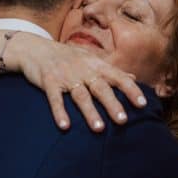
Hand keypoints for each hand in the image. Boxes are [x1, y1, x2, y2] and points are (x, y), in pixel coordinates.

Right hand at [6, 33, 146, 130]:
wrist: (35, 48)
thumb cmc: (67, 56)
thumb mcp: (90, 59)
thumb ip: (111, 70)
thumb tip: (133, 77)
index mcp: (96, 65)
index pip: (118, 77)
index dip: (131, 90)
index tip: (143, 104)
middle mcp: (83, 69)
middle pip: (101, 88)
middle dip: (112, 104)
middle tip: (123, 120)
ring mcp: (65, 75)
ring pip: (80, 95)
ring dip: (90, 112)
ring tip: (99, 129)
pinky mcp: (48, 81)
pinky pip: (55, 98)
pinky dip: (59, 112)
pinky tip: (65, 126)